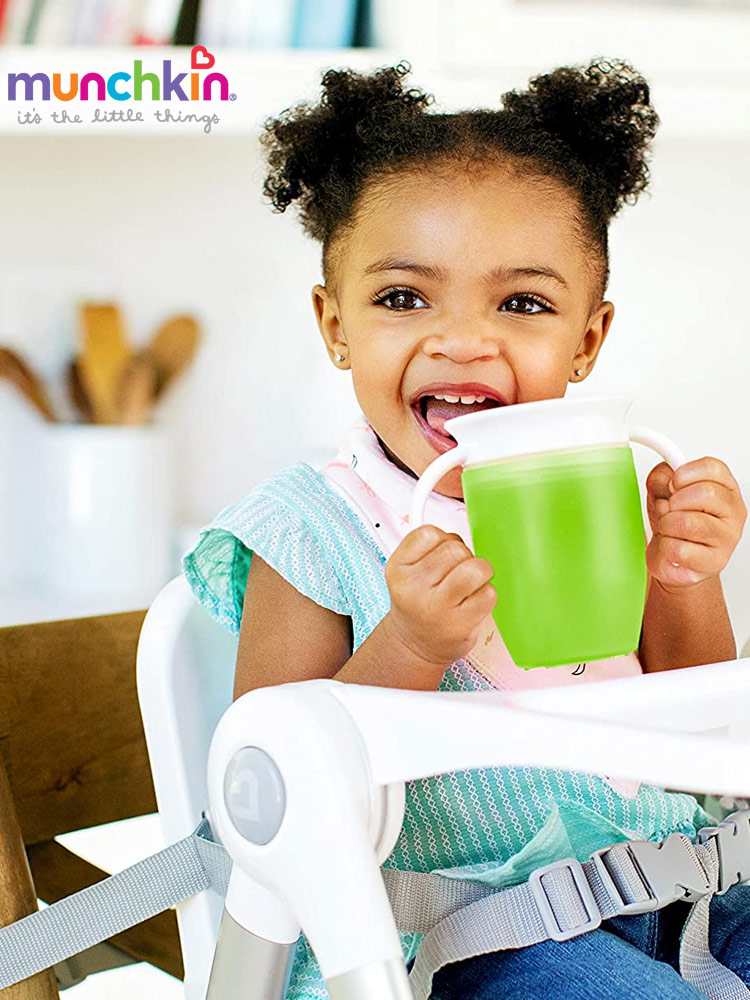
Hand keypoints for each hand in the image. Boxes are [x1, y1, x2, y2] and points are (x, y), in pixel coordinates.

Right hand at [384, 525, 496, 665]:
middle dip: (463, 556)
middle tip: (457, 572)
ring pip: (476, 568)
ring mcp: (437, 608)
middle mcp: (414, 588)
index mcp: (398, 569)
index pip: (430, 533)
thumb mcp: (407, 570)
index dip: (443, 539)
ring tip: (470, 584)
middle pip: (456, 549)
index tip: (441, 554)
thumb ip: (428, 546)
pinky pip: (489, 593)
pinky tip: (472, 602)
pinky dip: (486, 594)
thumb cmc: (418, 601)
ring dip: (480, 571)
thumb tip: (469, 522)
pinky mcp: (460, 625)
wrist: (414, 644)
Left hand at [645, 456, 746, 590]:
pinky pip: (678, 549)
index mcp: (726, 489)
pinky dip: (665, 547)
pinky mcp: (714, 562)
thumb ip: (662, 478)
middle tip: (670, 510)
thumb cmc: (674, 524)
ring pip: (688, 523)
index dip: (686, 473)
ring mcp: (727, 539)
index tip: (673, 483)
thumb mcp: (663, 493)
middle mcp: (732, 512)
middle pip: (706, 493)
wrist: (672, 558)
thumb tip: (664, 479)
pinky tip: (672, 546)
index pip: (714, 468)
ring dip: (667, 525)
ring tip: (669, 529)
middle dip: (675, 501)